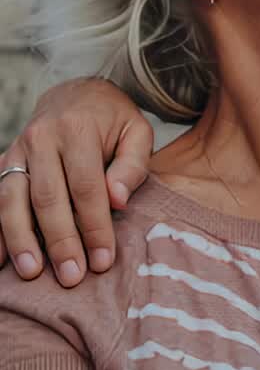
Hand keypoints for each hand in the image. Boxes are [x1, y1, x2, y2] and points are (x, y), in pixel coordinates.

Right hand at [0, 79, 151, 287]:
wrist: (76, 92)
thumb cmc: (111, 119)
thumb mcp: (136, 131)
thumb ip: (132, 165)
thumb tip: (117, 201)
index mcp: (78, 127)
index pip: (86, 186)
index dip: (94, 226)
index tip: (103, 260)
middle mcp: (43, 136)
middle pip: (48, 197)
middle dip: (59, 241)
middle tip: (72, 277)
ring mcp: (19, 148)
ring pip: (13, 198)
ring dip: (21, 239)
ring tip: (32, 273)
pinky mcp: (6, 160)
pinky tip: (0, 260)